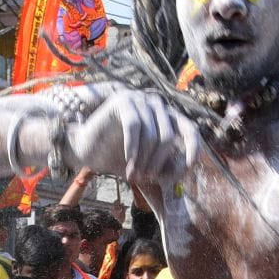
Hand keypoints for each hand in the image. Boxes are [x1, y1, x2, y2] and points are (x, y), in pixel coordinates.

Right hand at [67, 86, 198, 185]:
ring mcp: (139, 99)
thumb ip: (168, 167)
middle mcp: (156, 104)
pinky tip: (127, 159)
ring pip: (151, 135)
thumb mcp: (148, 166)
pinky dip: (132, 147)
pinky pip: (134, 126)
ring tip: (132, 174)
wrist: (86, 151)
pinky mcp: (122, 101)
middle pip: (167, 137)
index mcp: (166, 117)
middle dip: (156, 163)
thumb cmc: (118, 158)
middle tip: (144, 179)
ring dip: (142, 160)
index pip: (189, 129)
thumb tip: (187, 166)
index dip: (193, 148)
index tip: (189, 166)